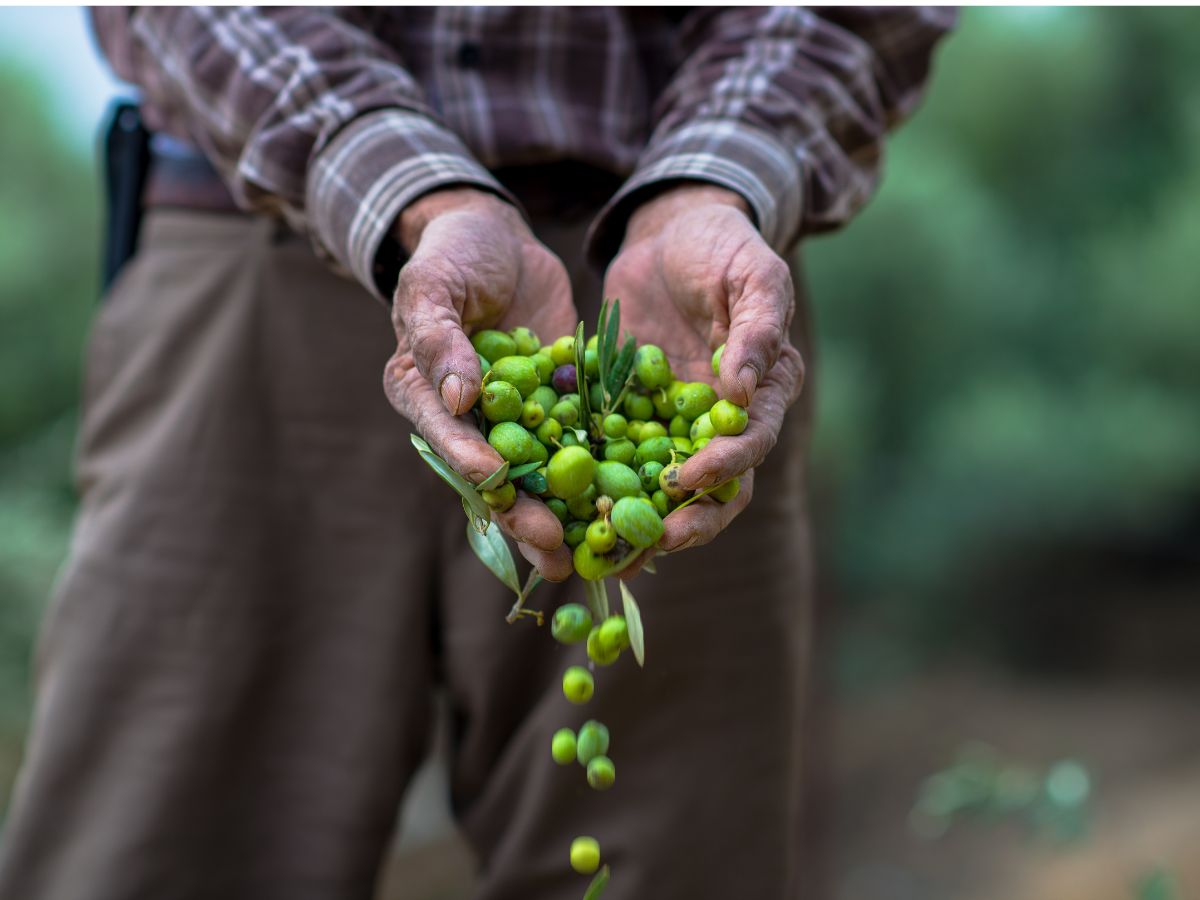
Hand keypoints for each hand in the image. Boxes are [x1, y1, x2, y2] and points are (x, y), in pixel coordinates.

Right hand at [383, 188, 577, 579]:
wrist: (498, 236)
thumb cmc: (452, 254)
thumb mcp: (434, 284)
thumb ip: (439, 338)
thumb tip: (459, 395)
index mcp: (423, 394)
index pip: (445, 435)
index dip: (470, 462)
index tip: (497, 482)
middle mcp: (467, 420)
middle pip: (495, 478)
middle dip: (526, 515)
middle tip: (554, 551)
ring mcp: (516, 419)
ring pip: (540, 476)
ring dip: (566, 516)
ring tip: (593, 557)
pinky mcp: (557, 408)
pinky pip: (579, 445)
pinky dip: (602, 474)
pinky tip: (633, 504)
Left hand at [603, 184, 805, 565]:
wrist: (669, 232)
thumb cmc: (721, 247)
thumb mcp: (751, 273)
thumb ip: (758, 327)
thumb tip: (744, 389)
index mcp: (765, 390)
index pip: (753, 442)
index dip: (725, 466)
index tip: (689, 476)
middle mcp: (724, 421)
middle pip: (716, 489)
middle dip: (688, 521)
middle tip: (654, 543)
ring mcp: (675, 426)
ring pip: (666, 490)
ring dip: (643, 525)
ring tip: (610, 556)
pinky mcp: (632, 420)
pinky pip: (619, 463)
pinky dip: (601, 493)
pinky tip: (571, 518)